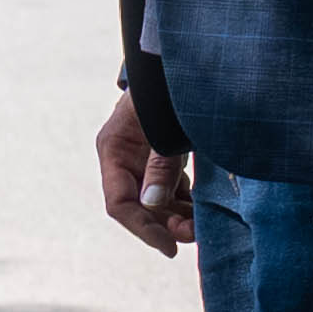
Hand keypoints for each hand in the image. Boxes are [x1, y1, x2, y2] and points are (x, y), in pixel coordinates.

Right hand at [94, 87, 194, 254]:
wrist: (183, 65)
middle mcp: (122, 158)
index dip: (142, 228)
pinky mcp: (160, 156)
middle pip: (138, 205)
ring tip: (199, 226)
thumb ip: (159, 166)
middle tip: (193, 235)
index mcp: (113, 149)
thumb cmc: (169, 92)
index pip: (119, 202)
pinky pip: (168, 187)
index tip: (168, 246)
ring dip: (175, 216)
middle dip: (164, 224)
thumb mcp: (165, 130)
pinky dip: (183, 201)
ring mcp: (141, 158)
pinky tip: (199, 210)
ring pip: (154, 200)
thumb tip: (152, 204)